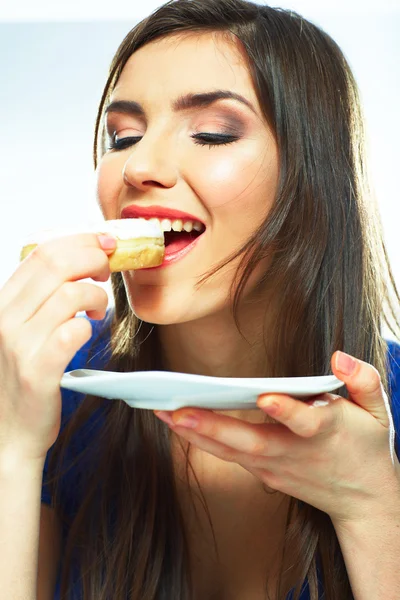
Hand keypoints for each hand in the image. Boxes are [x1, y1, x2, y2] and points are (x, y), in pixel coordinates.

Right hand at [0, 233, 114, 462]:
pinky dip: (90, 326)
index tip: (104, 242)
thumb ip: (39, 299)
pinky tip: (89, 332)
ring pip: (71, 293)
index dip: (79, 241)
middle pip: (57, 263)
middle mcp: (3, 319)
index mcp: (1, 304)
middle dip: (93, 258)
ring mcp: (18, 345)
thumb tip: (77, 263)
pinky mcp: (38, 371)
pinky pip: (74, 330)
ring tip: (99, 310)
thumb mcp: (20, 331)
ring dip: (97, 296)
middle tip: (108, 270)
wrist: (9, 435)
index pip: (41, 252)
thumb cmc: (23, 378)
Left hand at [154, 351, 399, 523]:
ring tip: (162, 411)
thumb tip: (339, 358)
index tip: (266, 398)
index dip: (286, 412)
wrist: (366, 502)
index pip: (306, 423)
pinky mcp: (265, 473)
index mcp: (328, 433)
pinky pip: (230, 456)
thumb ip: (365, 380)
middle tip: (177, 410)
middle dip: (213, 427)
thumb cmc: (369, 447)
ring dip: (196, 434)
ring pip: (233, 452)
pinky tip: (178, 422)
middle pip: (252, 443)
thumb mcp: (380, 412)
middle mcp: (295, 453)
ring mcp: (277, 468)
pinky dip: (203, 440)